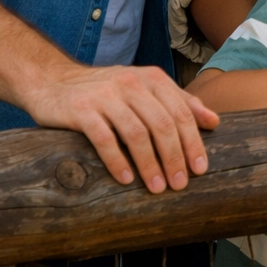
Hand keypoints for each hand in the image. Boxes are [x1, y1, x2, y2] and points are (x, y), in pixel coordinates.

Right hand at [21, 63, 219, 192]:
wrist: (52, 81)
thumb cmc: (106, 91)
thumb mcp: (144, 89)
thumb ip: (179, 102)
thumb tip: (214, 121)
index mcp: (152, 79)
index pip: (181, 112)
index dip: (193, 142)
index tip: (201, 169)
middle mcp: (131, 84)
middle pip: (162, 124)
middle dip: (174, 157)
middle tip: (180, 184)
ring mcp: (105, 96)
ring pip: (136, 133)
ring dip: (150, 164)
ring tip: (158, 188)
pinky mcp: (81, 110)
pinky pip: (104, 139)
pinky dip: (117, 161)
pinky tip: (127, 179)